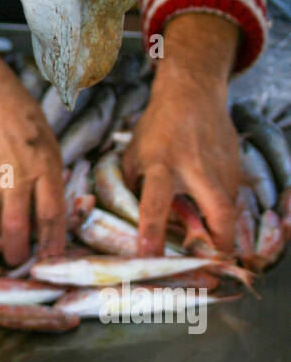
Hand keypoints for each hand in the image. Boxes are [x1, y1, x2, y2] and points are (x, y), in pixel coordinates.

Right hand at [0, 54, 65, 265]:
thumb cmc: (27, 123)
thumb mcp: (51, 149)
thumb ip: (51, 182)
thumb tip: (49, 220)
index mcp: (46, 167)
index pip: (50, 214)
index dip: (51, 243)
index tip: (51, 260)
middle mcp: (19, 174)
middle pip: (17, 225)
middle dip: (17, 251)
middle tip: (18, 262)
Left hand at [121, 13, 240, 255]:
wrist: (192, 94)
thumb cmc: (156, 130)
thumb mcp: (133, 155)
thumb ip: (132, 188)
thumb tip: (124, 226)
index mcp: (161, 164)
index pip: (155, 202)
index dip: (152, 231)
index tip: (149, 257)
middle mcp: (195, 168)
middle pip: (216, 210)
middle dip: (219, 242)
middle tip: (213, 267)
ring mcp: (221, 168)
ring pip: (230, 209)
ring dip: (223, 233)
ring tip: (213, 251)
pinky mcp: (236, 168)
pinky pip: (233, 200)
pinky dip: (224, 216)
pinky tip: (214, 221)